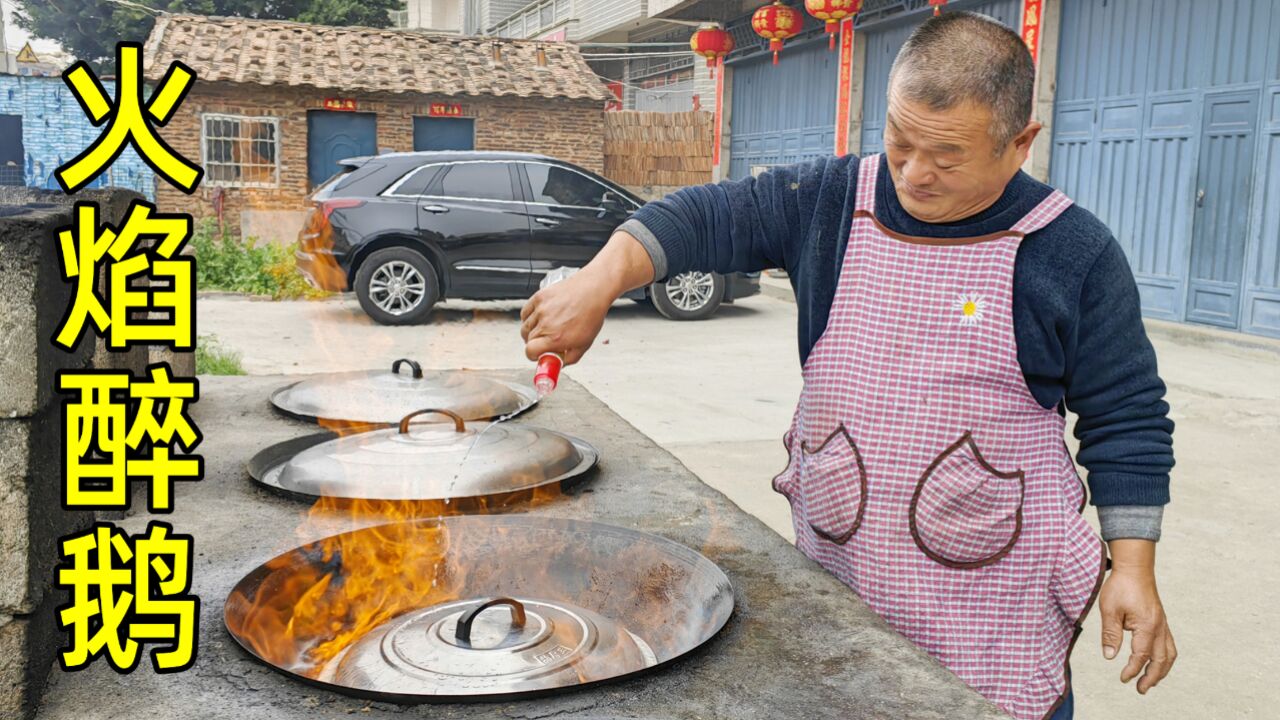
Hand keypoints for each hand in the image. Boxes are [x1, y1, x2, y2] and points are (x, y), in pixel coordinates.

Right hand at [520, 269, 614, 365]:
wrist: (593, 290)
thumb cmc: (591, 315)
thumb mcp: (584, 344)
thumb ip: (569, 359)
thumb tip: (557, 364)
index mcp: (556, 338)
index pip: (530, 352)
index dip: (533, 355)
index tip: (539, 354)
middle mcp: (546, 324)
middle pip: (527, 340)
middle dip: (535, 344)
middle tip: (545, 342)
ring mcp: (541, 309)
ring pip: (525, 327)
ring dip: (531, 331)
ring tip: (545, 329)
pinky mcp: (539, 297)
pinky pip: (525, 313)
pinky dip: (529, 318)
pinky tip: (540, 318)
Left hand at [1098, 539, 1176, 693]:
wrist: (1135, 568)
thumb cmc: (1120, 587)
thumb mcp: (1109, 610)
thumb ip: (1110, 634)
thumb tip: (1110, 656)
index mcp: (1147, 626)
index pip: (1141, 655)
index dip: (1132, 670)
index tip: (1123, 678)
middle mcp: (1159, 627)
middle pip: (1161, 660)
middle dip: (1152, 677)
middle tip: (1140, 690)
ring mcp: (1163, 624)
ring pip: (1169, 654)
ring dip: (1162, 670)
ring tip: (1150, 681)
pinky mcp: (1161, 621)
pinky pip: (1169, 645)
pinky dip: (1165, 658)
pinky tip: (1156, 662)